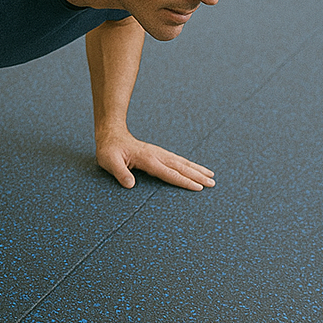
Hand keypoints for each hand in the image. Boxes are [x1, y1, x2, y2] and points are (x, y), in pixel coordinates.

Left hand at [96, 128, 214, 191]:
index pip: (169, 173)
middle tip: (213, 183)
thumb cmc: (109, 150)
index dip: (184, 181)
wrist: (111, 134)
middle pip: (181, 167)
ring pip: (182, 162)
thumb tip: (130, 184)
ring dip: (197, 169)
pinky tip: (195, 169)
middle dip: (197, 176)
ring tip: (211, 175)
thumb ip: (120, 173)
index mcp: (148, 159)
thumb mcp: (109, 161)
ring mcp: (159, 153)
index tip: (198, 188)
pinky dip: (189, 165)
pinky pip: (177, 160)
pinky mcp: (158, 154)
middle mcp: (157, 155)